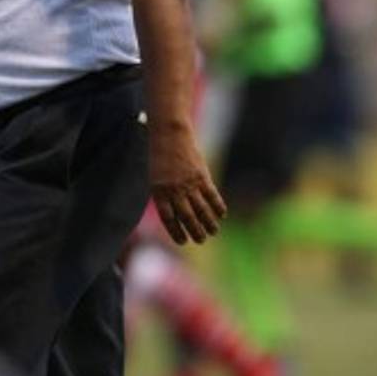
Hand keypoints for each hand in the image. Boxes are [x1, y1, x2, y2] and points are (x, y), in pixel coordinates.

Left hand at [149, 127, 226, 244]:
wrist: (169, 134)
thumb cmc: (160, 156)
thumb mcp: (155, 177)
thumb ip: (164, 195)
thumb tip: (176, 216)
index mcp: (158, 191)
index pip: (169, 219)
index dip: (176, 233)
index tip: (183, 242)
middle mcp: (174, 190)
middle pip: (187, 218)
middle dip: (195, 232)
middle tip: (201, 240)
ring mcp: (189, 184)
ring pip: (202, 210)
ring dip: (209, 224)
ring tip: (212, 232)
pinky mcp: (202, 176)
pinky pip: (212, 196)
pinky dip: (218, 207)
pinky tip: (221, 215)